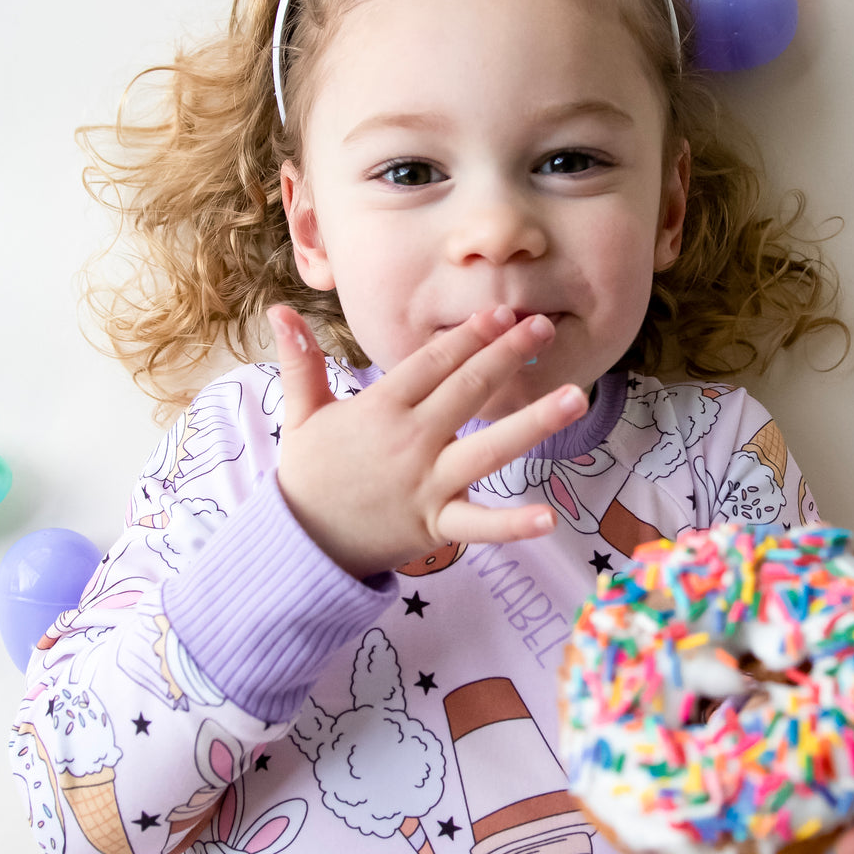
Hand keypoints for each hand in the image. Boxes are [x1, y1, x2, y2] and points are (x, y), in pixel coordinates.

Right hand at [266, 304, 587, 578]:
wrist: (298, 543)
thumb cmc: (308, 475)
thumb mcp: (302, 414)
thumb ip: (300, 361)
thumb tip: (278, 310)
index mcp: (380, 408)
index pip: (434, 362)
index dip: (470, 335)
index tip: (502, 312)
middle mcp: (409, 441)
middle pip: (467, 390)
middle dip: (507, 355)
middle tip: (544, 327)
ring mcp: (425, 483)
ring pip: (487, 449)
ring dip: (534, 423)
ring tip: (575, 398)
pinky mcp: (434, 525)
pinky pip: (479, 526)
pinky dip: (512, 524)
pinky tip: (548, 517)